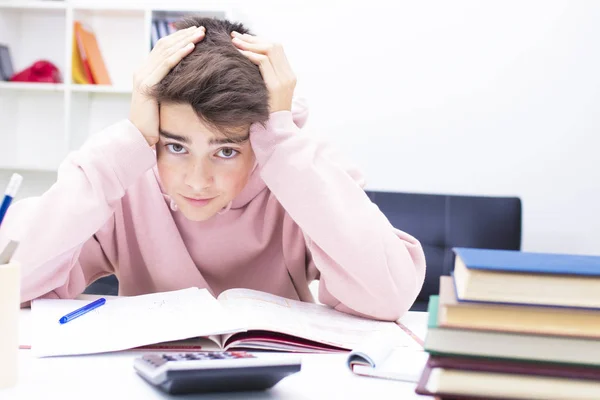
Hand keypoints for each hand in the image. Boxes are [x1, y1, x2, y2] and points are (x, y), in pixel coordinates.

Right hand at [130, 26, 204, 145]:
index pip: (164, 47)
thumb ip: (173, 86)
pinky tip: (191, 47)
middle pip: (165, 45)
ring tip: (200, 34)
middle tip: (202, 29)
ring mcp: (143, 76)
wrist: (140, 136)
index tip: (197, 32)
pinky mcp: (147, 85)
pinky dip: (179, 54)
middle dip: (184, 35)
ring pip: (166, 51)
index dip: (180, 38)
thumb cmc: (157, 123)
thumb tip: (191, 79)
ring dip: (185, 40)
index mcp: (146, 71)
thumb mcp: (166, 99)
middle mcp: (142, 70)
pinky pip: (165, 65)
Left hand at [231, 32, 295, 112]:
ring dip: (250, 44)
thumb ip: (265, 76)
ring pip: (269, 50)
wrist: (277, 129)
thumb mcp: (268, 91)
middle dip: (253, 39)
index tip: (244, 39)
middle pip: (274, 46)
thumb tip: (249, 60)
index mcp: (289, 75)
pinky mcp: (276, 85)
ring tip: (234, 42)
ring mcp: (284, 79)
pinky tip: (240, 53)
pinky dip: (251, 54)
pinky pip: (264, 62)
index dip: (259, 41)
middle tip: (236, 36)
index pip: (277, 48)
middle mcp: (289, 75)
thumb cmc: (268, 112)